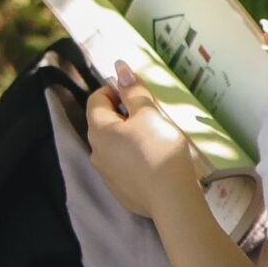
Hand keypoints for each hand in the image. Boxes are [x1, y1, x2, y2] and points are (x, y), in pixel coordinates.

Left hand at [86, 62, 198, 219]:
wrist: (171, 198)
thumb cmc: (160, 149)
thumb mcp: (149, 113)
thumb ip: (133, 90)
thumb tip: (119, 68)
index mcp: (99, 129)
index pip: (96, 99)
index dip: (115, 90)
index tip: (137, 93)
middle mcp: (96, 151)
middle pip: (104, 123)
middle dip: (124, 114)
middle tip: (150, 115)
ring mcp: (106, 174)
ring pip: (113, 146)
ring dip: (128, 137)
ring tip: (154, 139)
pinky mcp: (119, 191)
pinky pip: (122, 167)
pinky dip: (133, 159)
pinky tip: (153, 162)